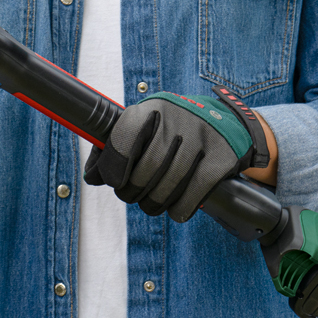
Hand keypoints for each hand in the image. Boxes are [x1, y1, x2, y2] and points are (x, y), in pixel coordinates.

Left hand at [84, 88, 270, 222]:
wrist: (224, 123)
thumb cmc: (172, 128)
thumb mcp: (144, 124)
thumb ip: (116, 145)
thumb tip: (93, 176)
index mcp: (150, 109)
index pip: (122, 139)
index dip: (111, 167)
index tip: (112, 181)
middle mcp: (175, 120)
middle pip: (145, 170)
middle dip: (131, 191)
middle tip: (129, 195)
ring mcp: (200, 139)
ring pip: (167, 186)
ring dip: (153, 203)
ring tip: (149, 203)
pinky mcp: (221, 159)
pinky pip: (193, 195)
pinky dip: (179, 208)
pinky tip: (174, 207)